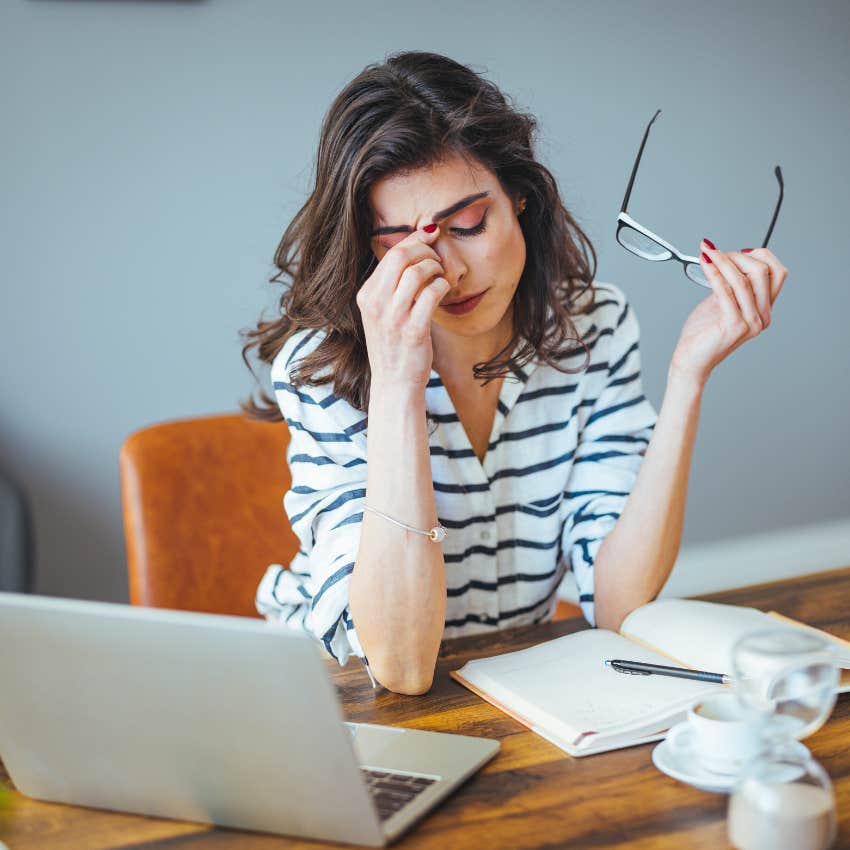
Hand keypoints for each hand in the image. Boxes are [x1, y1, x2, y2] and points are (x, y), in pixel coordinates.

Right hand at [356, 225, 449, 389]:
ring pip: (418, 271)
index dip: (415, 239)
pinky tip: (443, 292)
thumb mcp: (382, 312)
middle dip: (426, 250)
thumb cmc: (393, 346)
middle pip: (402, 256)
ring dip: (436, 268)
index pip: (390, 253)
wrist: (394, 383)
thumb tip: (414, 249)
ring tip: (441, 276)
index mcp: (366, 295)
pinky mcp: (413, 330)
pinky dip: (442, 287)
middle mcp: (376, 304)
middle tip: (437, 258)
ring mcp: (393, 317)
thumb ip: (392, 285)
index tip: (430, 234)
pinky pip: (432, 293)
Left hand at [669, 241, 787, 386]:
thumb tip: (730, 257)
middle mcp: (762, 316)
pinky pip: (726, 291)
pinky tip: (705, 264)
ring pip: (744, 279)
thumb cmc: (703, 333)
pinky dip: (714, 273)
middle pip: (763, 271)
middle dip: (738, 256)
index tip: (734, 251)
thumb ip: (731, 284)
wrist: (691, 360)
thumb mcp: (722, 302)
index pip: (777, 272)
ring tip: (707, 253)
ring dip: (723, 261)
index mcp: (764, 309)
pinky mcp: (734, 325)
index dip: (758, 256)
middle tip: (715, 252)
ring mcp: (751, 322)